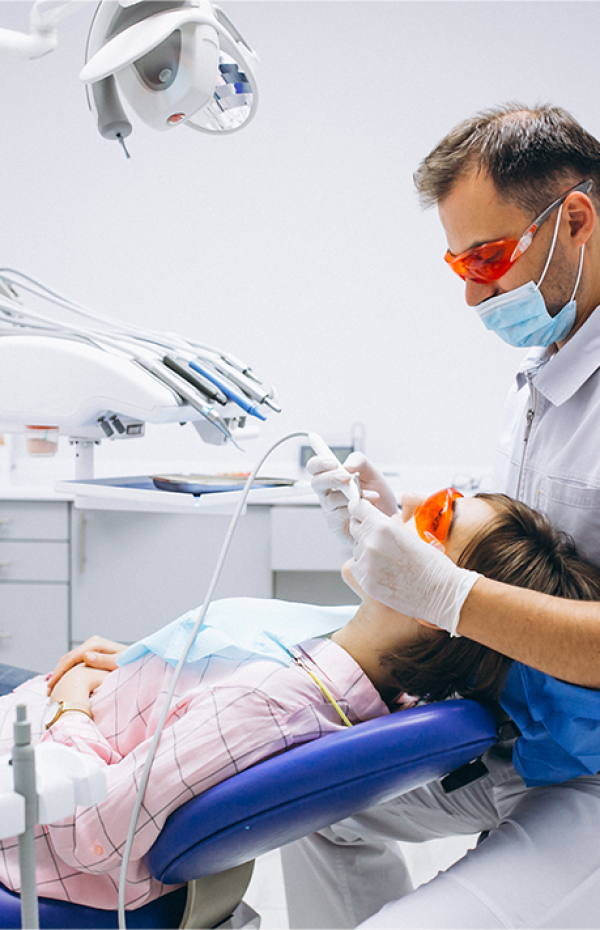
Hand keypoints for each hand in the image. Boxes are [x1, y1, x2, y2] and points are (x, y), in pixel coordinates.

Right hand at [47, 636, 124, 694]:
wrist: (137, 660)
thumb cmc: (130, 663)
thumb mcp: (118, 663)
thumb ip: (103, 661)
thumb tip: (86, 657)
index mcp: (95, 644)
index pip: (72, 658)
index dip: (60, 672)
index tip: (53, 686)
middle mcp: (91, 643)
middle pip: (67, 659)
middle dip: (57, 674)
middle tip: (49, 691)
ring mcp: (90, 648)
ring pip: (68, 660)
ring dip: (59, 674)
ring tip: (52, 690)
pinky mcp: (91, 654)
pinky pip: (74, 663)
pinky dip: (66, 673)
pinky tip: (62, 683)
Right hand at [308, 452, 397, 541]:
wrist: (389, 516)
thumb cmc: (378, 495)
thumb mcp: (372, 473)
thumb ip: (360, 462)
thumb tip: (347, 466)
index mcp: (332, 477)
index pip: (315, 467)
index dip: (319, 463)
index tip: (334, 463)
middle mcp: (327, 493)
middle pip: (316, 483)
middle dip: (331, 478)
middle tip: (347, 478)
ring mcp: (330, 510)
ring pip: (330, 499)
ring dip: (351, 495)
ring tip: (371, 495)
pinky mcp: (335, 525)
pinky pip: (339, 515)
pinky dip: (354, 509)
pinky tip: (366, 508)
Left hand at [348, 498, 480, 635]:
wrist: (440, 592)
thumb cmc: (432, 563)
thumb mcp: (411, 533)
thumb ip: (388, 524)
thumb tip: (372, 517)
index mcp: (384, 526)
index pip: (357, 507)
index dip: (359, 508)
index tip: (361, 511)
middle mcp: (371, 543)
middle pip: (354, 527)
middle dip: (364, 529)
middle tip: (379, 539)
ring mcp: (366, 563)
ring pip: (356, 549)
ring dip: (365, 550)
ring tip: (388, 560)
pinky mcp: (365, 581)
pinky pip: (357, 568)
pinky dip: (365, 568)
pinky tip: (384, 572)